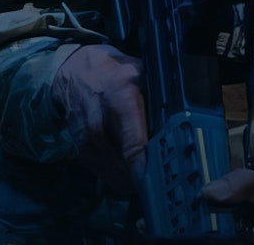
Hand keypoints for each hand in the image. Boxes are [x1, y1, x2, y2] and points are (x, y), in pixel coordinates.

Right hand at [46, 44, 147, 180]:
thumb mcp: (141, 74)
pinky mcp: (79, 147)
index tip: (160, 178)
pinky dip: (115, 175)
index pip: (133, 146)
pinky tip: (128, 173)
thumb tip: (177, 122)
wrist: (75, 73)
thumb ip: (158, 98)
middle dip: (142, 177)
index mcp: (121, 101)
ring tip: (146, 178)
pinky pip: (100, 170)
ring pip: (111, 173)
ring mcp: (86, 138)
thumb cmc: (114, 72)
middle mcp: (99, 124)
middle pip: (122, 166)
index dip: (147, 168)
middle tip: (160, 180)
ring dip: (129, 180)